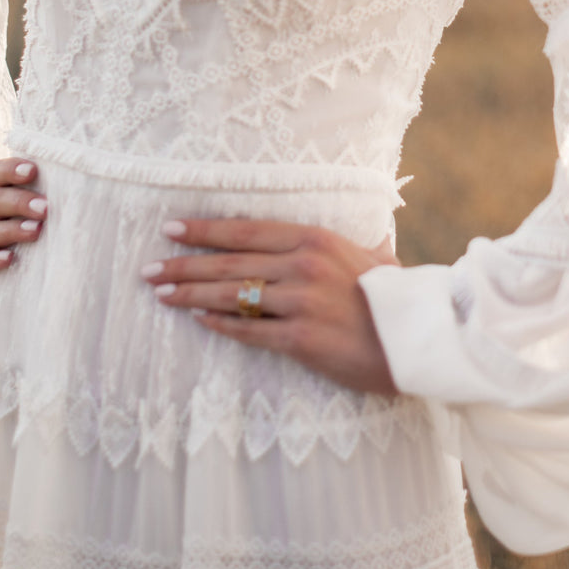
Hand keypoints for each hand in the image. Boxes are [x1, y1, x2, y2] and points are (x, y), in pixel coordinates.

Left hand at [142, 218, 399, 395]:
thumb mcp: (368, 256)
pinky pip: (250, 332)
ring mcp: (300, 302)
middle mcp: (303, 265)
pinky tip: (199, 321)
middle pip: (229, 263)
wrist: (419, 337)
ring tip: (161, 294)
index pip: (246, 231)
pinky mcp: (300, 339)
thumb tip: (344, 241)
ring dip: (191, 295)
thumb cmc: (396, 296)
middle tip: (149, 268)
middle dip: (184, 265)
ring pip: (231, 297)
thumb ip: (344, 246)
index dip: (205, 230)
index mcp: (314, 238)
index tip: (171, 228)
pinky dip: (221, 326)